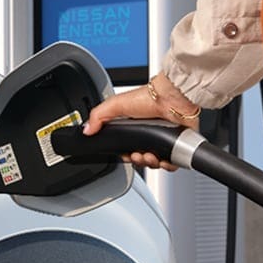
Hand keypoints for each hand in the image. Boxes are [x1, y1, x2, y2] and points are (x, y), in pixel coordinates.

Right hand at [82, 73, 200, 170]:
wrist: (172, 99)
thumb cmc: (148, 98)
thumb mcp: (115, 104)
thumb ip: (98, 116)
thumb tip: (86, 130)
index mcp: (134, 127)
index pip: (126, 148)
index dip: (124, 155)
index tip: (124, 154)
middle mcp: (149, 134)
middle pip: (140, 158)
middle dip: (136, 160)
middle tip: (135, 155)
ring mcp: (163, 141)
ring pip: (154, 163)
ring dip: (149, 163)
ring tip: (148, 155)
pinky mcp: (176, 145)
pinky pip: (170, 163)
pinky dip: (165, 164)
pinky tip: (161, 158)